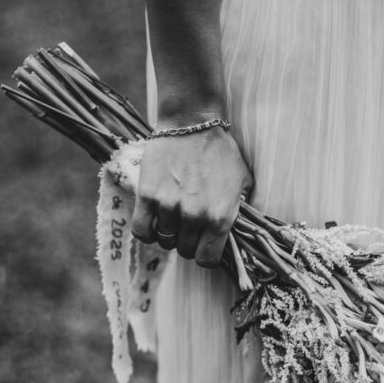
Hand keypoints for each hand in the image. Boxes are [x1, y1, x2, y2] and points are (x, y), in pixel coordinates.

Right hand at [131, 127, 253, 266]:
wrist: (192, 122)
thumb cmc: (221, 151)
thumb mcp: (242, 184)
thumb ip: (238, 212)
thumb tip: (235, 236)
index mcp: (220, 217)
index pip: (206, 260)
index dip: (204, 255)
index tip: (202, 245)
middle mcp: (195, 216)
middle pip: (184, 251)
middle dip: (186, 242)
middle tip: (187, 226)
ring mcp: (169, 207)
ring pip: (164, 241)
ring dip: (167, 233)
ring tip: (172, 217)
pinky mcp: (148, 196)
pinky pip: (141, 230)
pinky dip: (146, 231)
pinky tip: (153, 220)